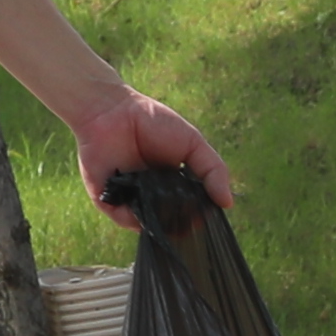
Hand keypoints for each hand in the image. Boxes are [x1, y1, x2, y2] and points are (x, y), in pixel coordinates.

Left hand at [71, 86, 233, 217]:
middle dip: (182, 223)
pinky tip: (142, 205)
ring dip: (161, 222)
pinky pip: (123, 218)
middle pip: (172, 223)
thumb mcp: (193, 143)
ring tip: (166, 205)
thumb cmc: (153, 123)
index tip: (209, 214)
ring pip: (150, 224)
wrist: (113, 110)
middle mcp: (153, 197)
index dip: (201, 216)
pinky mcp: (108, 199)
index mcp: (174, 187)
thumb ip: (212, 170)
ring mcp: (131, 200)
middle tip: (189, 213)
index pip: (191, 212)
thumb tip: (227, 203)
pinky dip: (134, 218)